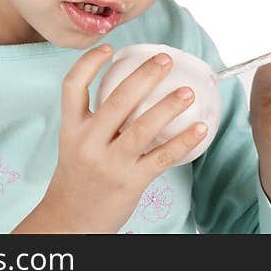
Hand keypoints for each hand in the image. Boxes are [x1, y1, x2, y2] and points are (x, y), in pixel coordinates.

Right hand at [39, 45, 207, 232]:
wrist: (70, 221)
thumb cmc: (78, 177)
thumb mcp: (75, 144)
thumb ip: (95, 120)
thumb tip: (132, 89)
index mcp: (72, 129)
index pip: (72, 87)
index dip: (88, 63)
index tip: (110, 48)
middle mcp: (89, 143)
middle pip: (118, 101)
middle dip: (145, 76)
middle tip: (165, 60)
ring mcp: (110, 163)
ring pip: (143, 127)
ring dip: (168, 106)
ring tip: (187, 92)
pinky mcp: (130, 181)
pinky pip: (162, 157)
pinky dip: (183, 141)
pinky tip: (200, 129)